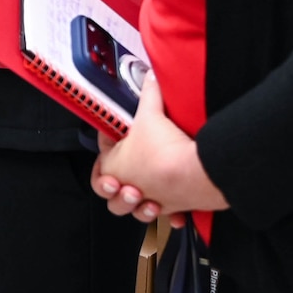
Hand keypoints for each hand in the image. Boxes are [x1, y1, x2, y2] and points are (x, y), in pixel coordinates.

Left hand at [89, 72, 228, 222]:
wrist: (194, 173)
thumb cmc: (164, 151)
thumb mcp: (151, 113)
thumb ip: (149, 93)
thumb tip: (150, 77)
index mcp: (115, 169)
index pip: (99, 163)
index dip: (104, 147)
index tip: (112, 138)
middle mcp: (130, 190)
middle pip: (114, 196)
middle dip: (117, 188)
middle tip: (125, 176)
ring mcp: (153, 201)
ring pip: (137, 211)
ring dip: (141, 204)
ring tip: (147, 193)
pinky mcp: (174, 207)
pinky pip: (168, 215)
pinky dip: (171, 214)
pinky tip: (175, 211)